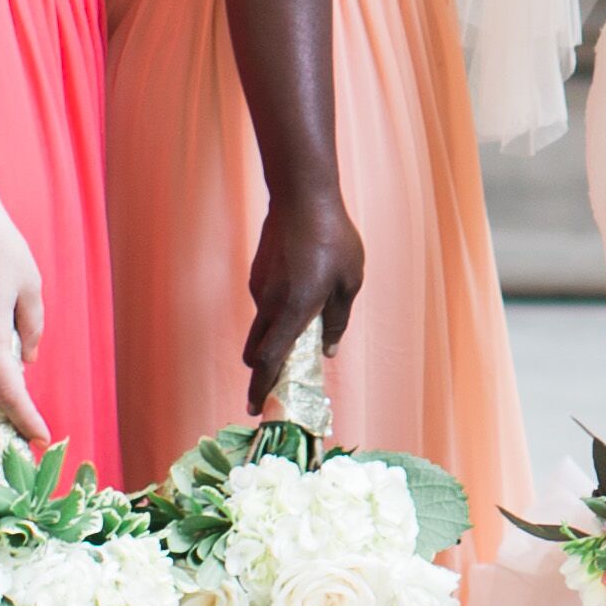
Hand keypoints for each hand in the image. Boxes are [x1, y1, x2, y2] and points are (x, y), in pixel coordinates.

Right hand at [239, 190, 367, 407]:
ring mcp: (260, 288)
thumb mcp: (349, 282)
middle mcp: (270, 304)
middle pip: (256, 352)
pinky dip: (277, 314)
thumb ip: (337, 321)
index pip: (270, 361)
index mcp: (295, 311)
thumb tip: (328, 351)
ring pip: (262, 328)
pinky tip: (301, 294)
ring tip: (304, 330)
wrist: (302, 196)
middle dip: (262, 374)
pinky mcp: (258, 275)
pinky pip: (265, 305)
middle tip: (277, 385)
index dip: (261, 388)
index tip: (255, 409)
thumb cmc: (334, 238)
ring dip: (274, 340)